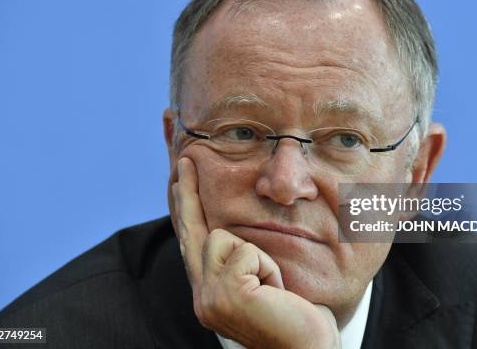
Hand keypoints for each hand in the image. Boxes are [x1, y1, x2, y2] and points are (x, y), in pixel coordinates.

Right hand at [171, 157, 340, 348]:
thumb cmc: (296, 317)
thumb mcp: (265, 281)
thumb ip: (243, 259)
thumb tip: (235, 229)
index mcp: (210, 292)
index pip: (193, 241)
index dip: (185, 208)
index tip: (181, 177)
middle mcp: (201, 297)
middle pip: (191, 231)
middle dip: (188, 193)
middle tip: (186, 158)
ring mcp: (208, 299)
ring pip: (224, 237)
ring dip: (259, 257)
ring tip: (273, 287)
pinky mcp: (225, 296)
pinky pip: (247, 252)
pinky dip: (269, 268)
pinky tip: (275, 293)